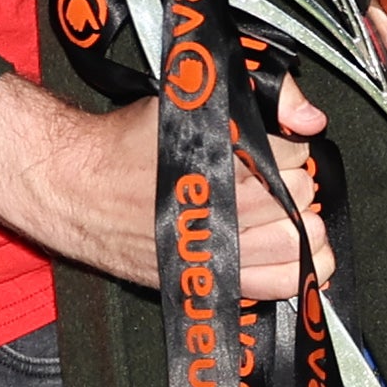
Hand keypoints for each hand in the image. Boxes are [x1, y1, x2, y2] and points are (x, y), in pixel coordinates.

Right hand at [0, 72, 331, 300]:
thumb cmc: (128, 143)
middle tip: (277, 176)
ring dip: (299, 224)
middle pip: (298, 198)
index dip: (291, 146)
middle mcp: (221, 208)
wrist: (76, 186)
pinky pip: (274, 287)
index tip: (277, 146)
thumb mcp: (187, 103)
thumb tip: (310, 118)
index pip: (294, 155)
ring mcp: (215, 250)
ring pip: (295, 243)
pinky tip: (293, 252)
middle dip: (295, 182)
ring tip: (284, 211)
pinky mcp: (207, 280)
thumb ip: (258, 99)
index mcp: (218, 159)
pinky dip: (295, 271)